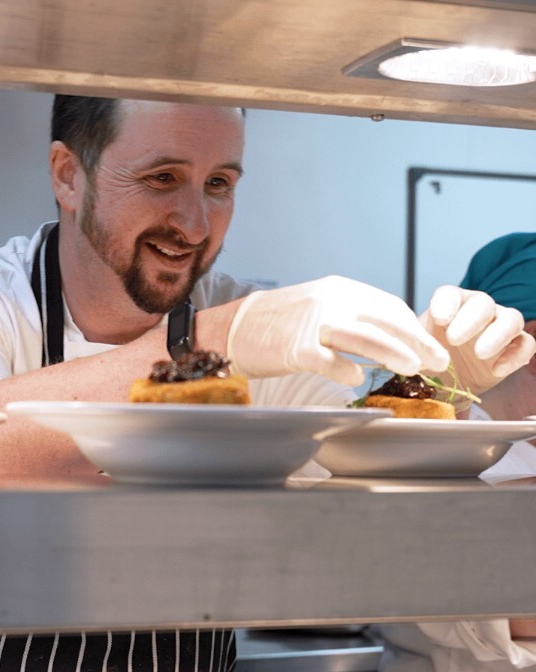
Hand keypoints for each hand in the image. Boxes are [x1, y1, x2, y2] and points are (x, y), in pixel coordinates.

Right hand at [226, 276, 449, 385]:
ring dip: (390, 353)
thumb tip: (393, 340)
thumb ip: (354, 319)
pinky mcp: (293, 347)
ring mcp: (311, 323)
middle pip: (382, 321)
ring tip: (413, 368)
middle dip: (415, 341)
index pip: (388, 307)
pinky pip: (324, 359)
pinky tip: (356, 379)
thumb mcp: (323, 309)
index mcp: (341, 290)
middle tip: (437, 361)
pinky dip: (342, 368)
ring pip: (361, 336)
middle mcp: (330, 300)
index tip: (433, 348)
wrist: (234, 327)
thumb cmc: (281, 326)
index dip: (414, 329)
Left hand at [421, 286, 535, 396]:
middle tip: (453, 339)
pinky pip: (525, 345)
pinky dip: (515, 356)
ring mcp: (499, 327)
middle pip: (482, 303)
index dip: (446, 303)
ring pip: (511, 318)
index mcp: (449, 308)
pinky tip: (497, 370)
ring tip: (480, 353)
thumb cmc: (431, 361)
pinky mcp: (514, 348)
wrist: (447, 384)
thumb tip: (403, 356)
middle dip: (470, 319)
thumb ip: (412, 349)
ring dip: (497, 334)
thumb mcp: (416, 354)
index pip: (450, 295)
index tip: (438, 319)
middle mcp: (477, 312)